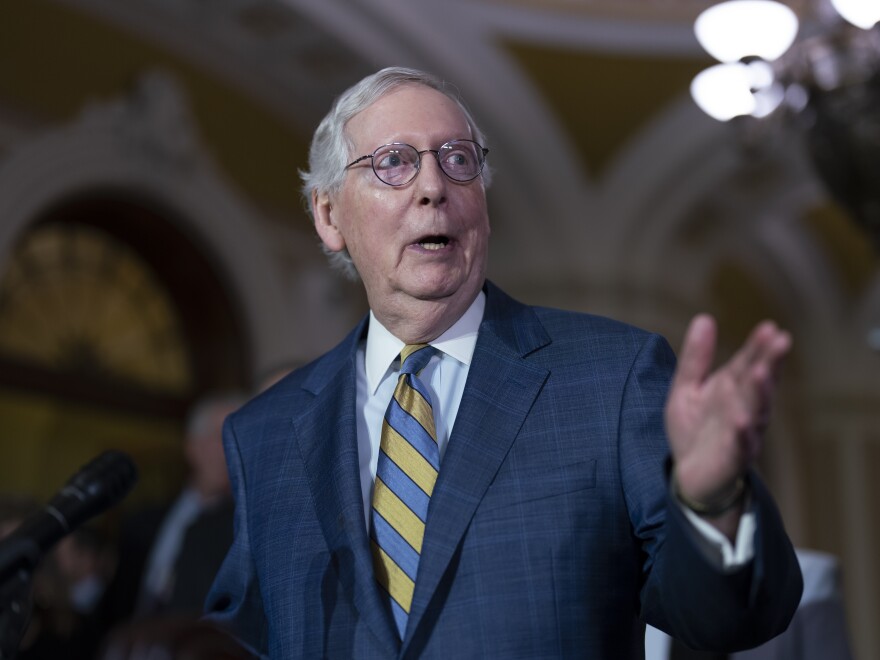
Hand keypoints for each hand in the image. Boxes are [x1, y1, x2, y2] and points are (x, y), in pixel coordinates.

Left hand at [665, 314, 790, 510]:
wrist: (690, 476)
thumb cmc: (694, 429)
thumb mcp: (687, 387)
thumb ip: (696, 357)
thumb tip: (704, 318)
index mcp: (733, 389)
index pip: (749, 363)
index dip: (759, 347)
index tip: (770, 327)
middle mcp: (744, 408)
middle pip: (758, 383)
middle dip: (769, 363)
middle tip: (781, 341)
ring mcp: (741, 434)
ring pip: (754, 412)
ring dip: (759, 393)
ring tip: (762, 372)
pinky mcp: (732, 459)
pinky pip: (740, 446)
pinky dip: (743, 434)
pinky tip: (743, 421)